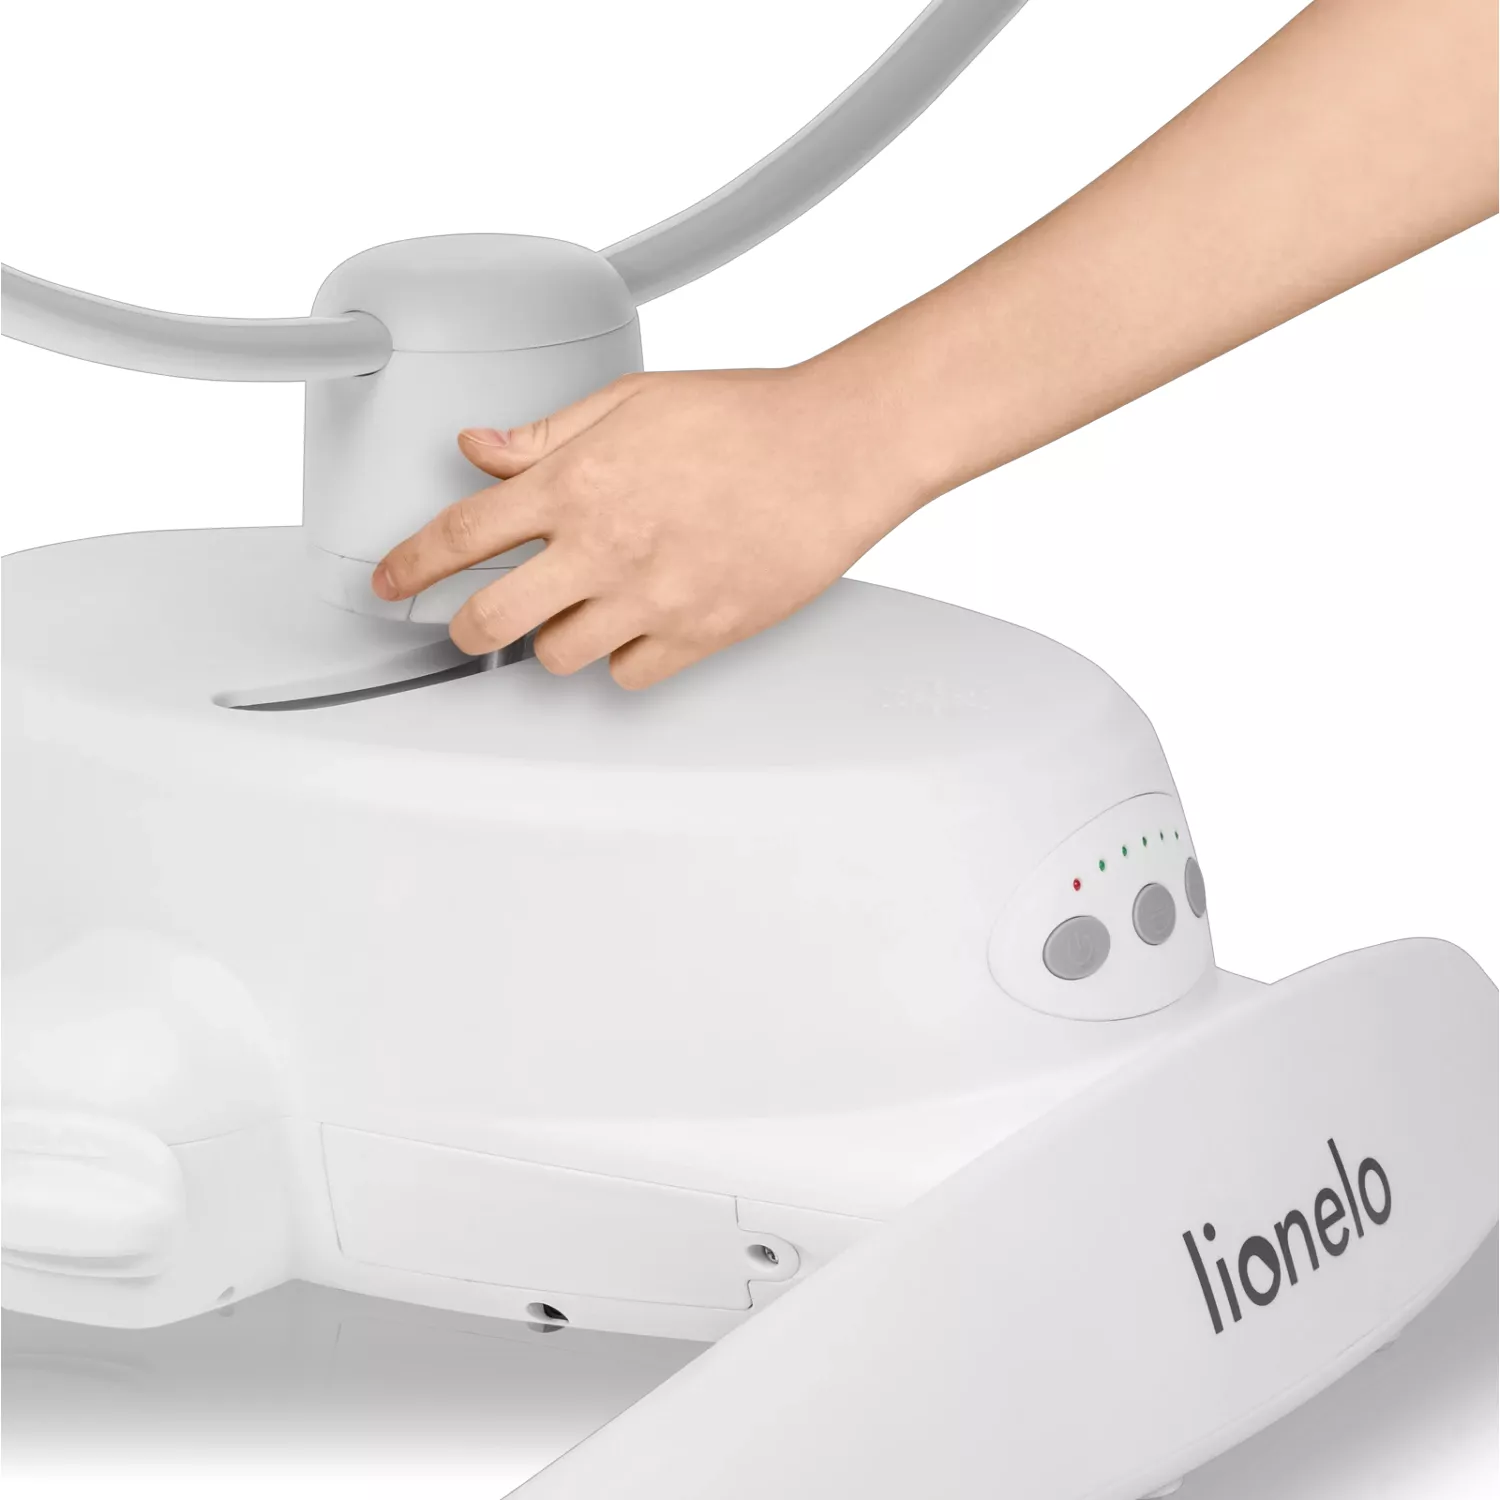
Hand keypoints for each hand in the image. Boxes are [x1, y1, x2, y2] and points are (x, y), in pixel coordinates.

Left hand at [372, 364, 917, 688]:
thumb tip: (481, 447)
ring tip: (574, 613)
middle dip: (464, 627)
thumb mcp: (634, 400)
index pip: (462, 534)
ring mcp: (652, 598)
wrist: (837, 450)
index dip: (410, 565)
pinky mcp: (700, 634)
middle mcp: (605, 547)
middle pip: (492, 619)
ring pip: (558, 658)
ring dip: (551, 640)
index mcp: (579, 481)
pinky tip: (634, 629)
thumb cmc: (747, 416)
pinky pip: (630, 678)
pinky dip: (621, 661)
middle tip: (468, 623)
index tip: (389, 583)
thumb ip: (549, 433)